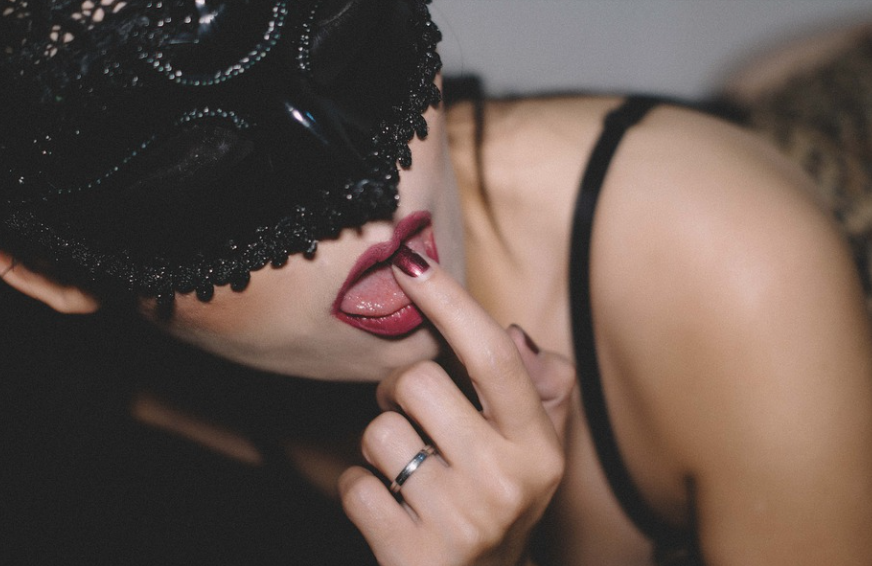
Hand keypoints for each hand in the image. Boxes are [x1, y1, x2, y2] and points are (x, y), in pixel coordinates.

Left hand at [339, 246, 576, 565]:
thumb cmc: (499, 504)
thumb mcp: (535, 450)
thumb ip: (538, 386)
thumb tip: (511, 334)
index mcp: (538, 448)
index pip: (493, 358)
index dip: (450, 302)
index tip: (411, 263)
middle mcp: (506, 482)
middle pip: (418, 385)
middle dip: (397, 390)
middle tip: (408, 411)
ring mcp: (461, 522)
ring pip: (378, 435)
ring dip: (380, 447)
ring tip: (407, 471)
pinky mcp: (413, 555)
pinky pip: (353, 486)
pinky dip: (360, 491)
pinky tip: (390, 509)